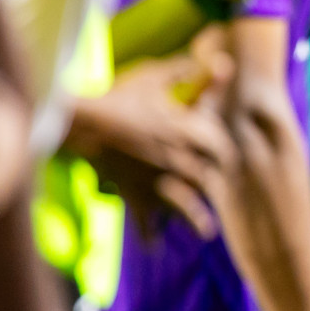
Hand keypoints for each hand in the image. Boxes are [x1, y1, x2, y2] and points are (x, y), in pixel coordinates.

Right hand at [66, 53, 233, 239]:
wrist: (83, 121)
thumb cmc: (120, 96)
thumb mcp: (155, 78)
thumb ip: (189, 72)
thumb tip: (221, 62)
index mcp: (194, 135)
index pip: (224, 152)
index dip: (225, 157)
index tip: (226, 162)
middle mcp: (184, 162)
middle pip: (212, 183)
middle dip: (216, 190)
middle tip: (221, 197)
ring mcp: (161, 183)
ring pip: (189, 209)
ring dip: (197, 221)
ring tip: (205, 233)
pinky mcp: (137, 197)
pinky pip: (145, 224)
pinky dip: (150, 238)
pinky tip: (156, 249)